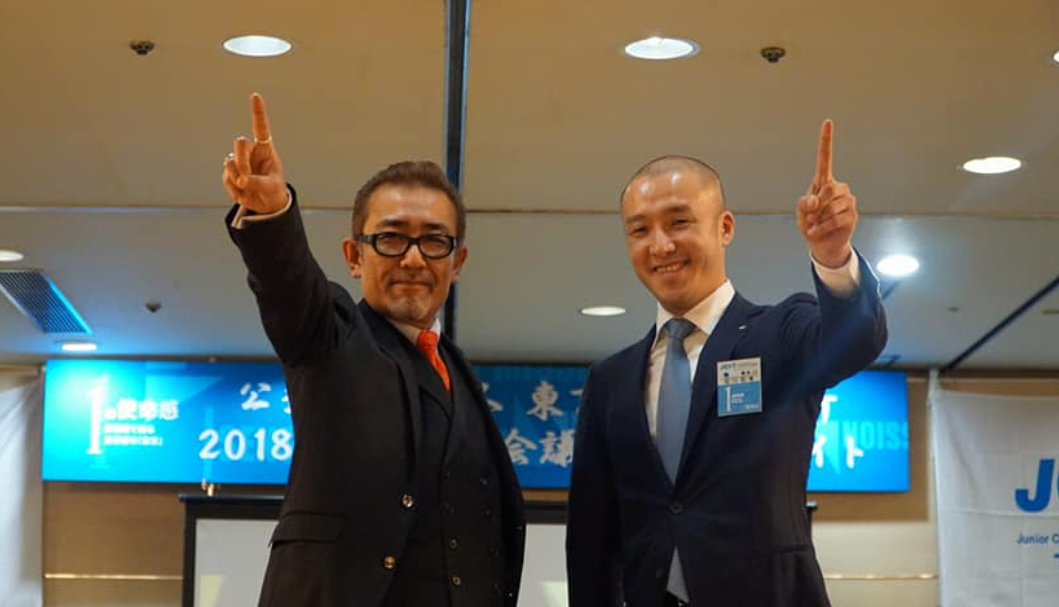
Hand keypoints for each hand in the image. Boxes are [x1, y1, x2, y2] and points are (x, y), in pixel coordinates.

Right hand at [222, 93, 287, 213]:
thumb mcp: (272, 187)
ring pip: (230, 161)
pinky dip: (234, 187)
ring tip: (247, 186)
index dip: (258, 112)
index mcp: (265, 149)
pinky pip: (227, 177)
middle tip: (246, 178)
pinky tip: (242, 191)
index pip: (261, 128)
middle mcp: (251, 152)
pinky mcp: (229, 173)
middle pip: (240, 143)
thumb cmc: (273, 190)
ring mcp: (238, 161)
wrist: (265, 204)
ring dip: (238, 176)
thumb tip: (242, 179)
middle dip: (242, 160)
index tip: (255, 96)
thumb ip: (259, 182)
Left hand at [796, 120, 856, 267]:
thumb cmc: (810, 224)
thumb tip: (814, 200)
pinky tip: (817, 231)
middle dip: (816, 205)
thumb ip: (804, 204)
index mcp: (823, 182)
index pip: (825, 158)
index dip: (826, 141)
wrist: (822, 244)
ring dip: (818, 219)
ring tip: (815, 225)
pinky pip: (836, 218)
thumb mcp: (801, 214)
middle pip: (829, 189)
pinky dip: (823, 227)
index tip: (827, 122)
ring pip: (832, 206)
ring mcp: (847, 200)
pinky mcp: (852, 214)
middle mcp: (838, 187)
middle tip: (810, 216)